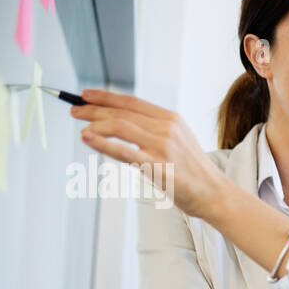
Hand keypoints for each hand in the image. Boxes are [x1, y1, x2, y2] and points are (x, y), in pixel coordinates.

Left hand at [71, 90, 225, 217]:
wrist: (214, 194)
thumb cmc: (194, 172)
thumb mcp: (179, 141)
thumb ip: (155, 130)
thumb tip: (123, 125)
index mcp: (171, 119)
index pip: (132, 102)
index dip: (106, 96)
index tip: (86, 94)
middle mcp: (166, 128)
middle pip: (122, 112)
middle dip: (94, 108)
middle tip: (74, 109)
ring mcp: (162, 146)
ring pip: (120, 126)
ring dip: (94, 123)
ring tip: (79, 124)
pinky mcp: (157, 166)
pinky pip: (124, 151)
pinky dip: (102, 143)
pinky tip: (88, 138)